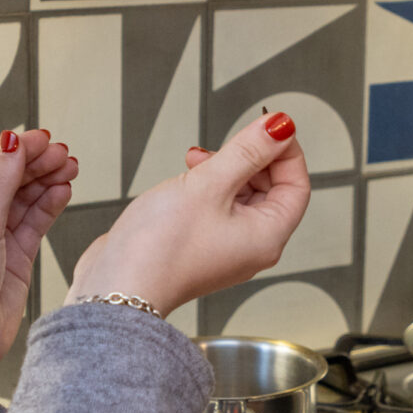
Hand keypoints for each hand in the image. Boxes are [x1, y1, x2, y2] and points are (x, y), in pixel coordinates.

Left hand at [0, 128, 77, 412]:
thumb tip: (10, 143)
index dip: (14, 151)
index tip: (42, 138)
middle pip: (7, 181)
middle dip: (35, 165)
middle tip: (63, 153)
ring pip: (24, 201)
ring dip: (46, 183)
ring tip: (70, 168)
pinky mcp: (13, 261)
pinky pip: (34, 225)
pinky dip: (50, 207)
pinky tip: (63, 191)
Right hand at [72, 112, 310, 310]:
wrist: (116, 286)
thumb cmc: (160, 248)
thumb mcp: (209, 185)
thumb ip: (247, 151)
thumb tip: (280, 127)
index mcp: (267, 236)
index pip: (296, 185)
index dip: (285, 151)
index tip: (267, 126)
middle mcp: (252, 246)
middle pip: (271, 190)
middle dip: (251, 159)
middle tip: (226, 144)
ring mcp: (226, 248)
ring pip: (241, 197)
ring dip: (225, 170)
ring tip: (196, 161)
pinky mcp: (201, 247)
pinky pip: (217, 209)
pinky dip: (207, 188)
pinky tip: (185, 178)